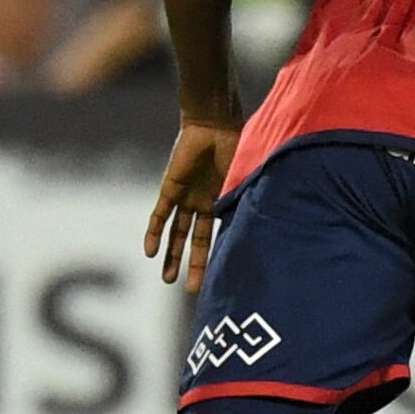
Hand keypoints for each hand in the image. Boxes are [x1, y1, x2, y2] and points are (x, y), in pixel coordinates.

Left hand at [144, 120, 239, 294]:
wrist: (214, 123)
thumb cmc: (236, 145)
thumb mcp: (246, 179)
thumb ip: (248, 201)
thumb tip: (264, 226)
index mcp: (223, 201)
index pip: (217, 235)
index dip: (216, 255)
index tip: (219, 277)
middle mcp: (202, 203)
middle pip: (195, 241)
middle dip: (193, 265)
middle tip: (192, 290)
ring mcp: (185, 196)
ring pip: (176, 233)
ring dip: (172, 256)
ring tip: (168, 279)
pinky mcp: (170, 188)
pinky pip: (159, 215)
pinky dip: (154, 233)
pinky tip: (149, 253)